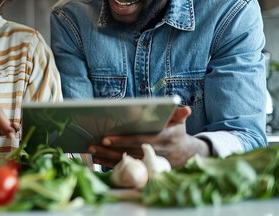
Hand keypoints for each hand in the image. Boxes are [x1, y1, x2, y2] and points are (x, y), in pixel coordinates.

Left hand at [88, 106, 210, 167]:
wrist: (186, 154)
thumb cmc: (178, 133)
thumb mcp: (180, 122)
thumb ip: (179, 114)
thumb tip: (186, 108)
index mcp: (164, 139)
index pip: (140, 140)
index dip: (123, 140)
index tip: (107, 138)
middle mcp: (156, 153)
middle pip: (129, 151)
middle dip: (110, 149)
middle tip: (93, 145)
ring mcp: (150, 163)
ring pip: (126, 161)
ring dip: (108, 157)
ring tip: (92, 151)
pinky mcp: (145, 169)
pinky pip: (127, 168)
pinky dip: (112, 164)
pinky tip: (99, 159)